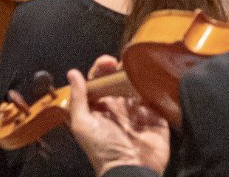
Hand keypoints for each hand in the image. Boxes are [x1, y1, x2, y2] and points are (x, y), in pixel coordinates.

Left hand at [68, 60, 167, 174]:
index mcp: (100, 108)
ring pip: (137, 85)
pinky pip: (155, 96)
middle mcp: (118, 107)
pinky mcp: (155, 115)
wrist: (131, 170)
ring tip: (136, 67)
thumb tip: (72, 74)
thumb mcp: (83, 125)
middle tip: (121, 62)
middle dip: (119, 67)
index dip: (100, 69)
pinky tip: (150, 78)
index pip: (99, 82)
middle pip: (118, 80)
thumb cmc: (104, 151)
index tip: (106, 62)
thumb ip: (78, 99)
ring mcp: (138, 111)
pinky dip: (153, 86)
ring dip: (136, 74)